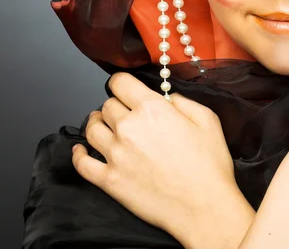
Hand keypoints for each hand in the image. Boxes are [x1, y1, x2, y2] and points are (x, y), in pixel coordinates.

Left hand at [71, 72, 244, 240]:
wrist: (203, 206)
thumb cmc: (209, 165)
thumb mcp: (207, 120)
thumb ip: (183, 101)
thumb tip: (168, 97)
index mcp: (152, 109)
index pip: (120, 82)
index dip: (122, 82)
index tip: (124, 86)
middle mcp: (128, 128)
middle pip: (107, 106)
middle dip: (116, 105)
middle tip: (124, 111)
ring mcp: (115, 155)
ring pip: (91, 130)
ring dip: (97, 123)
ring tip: (102, 124)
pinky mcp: (109, 180)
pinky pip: (82, 163)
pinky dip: (79, 154)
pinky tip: (81, 150)